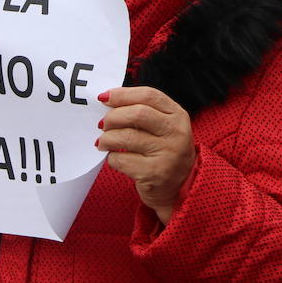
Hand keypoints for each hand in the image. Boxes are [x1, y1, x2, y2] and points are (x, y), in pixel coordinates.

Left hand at [98, 86, 196, 224]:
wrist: (179, 188)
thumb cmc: (163, 152)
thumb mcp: (163, 127)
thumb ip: (142, 112)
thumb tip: (107, 101)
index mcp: (178, 115)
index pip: (149, 95)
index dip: (122, 94)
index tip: (104, 98)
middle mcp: (176, 133)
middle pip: (137, 114)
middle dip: (112, 117)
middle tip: (102, 124)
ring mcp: (168, 154)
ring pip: (126, 137)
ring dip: (107, 138)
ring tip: (103, 142)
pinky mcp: (155, 173)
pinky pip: (121, 159)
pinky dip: (111, 158)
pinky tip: (114, 158)